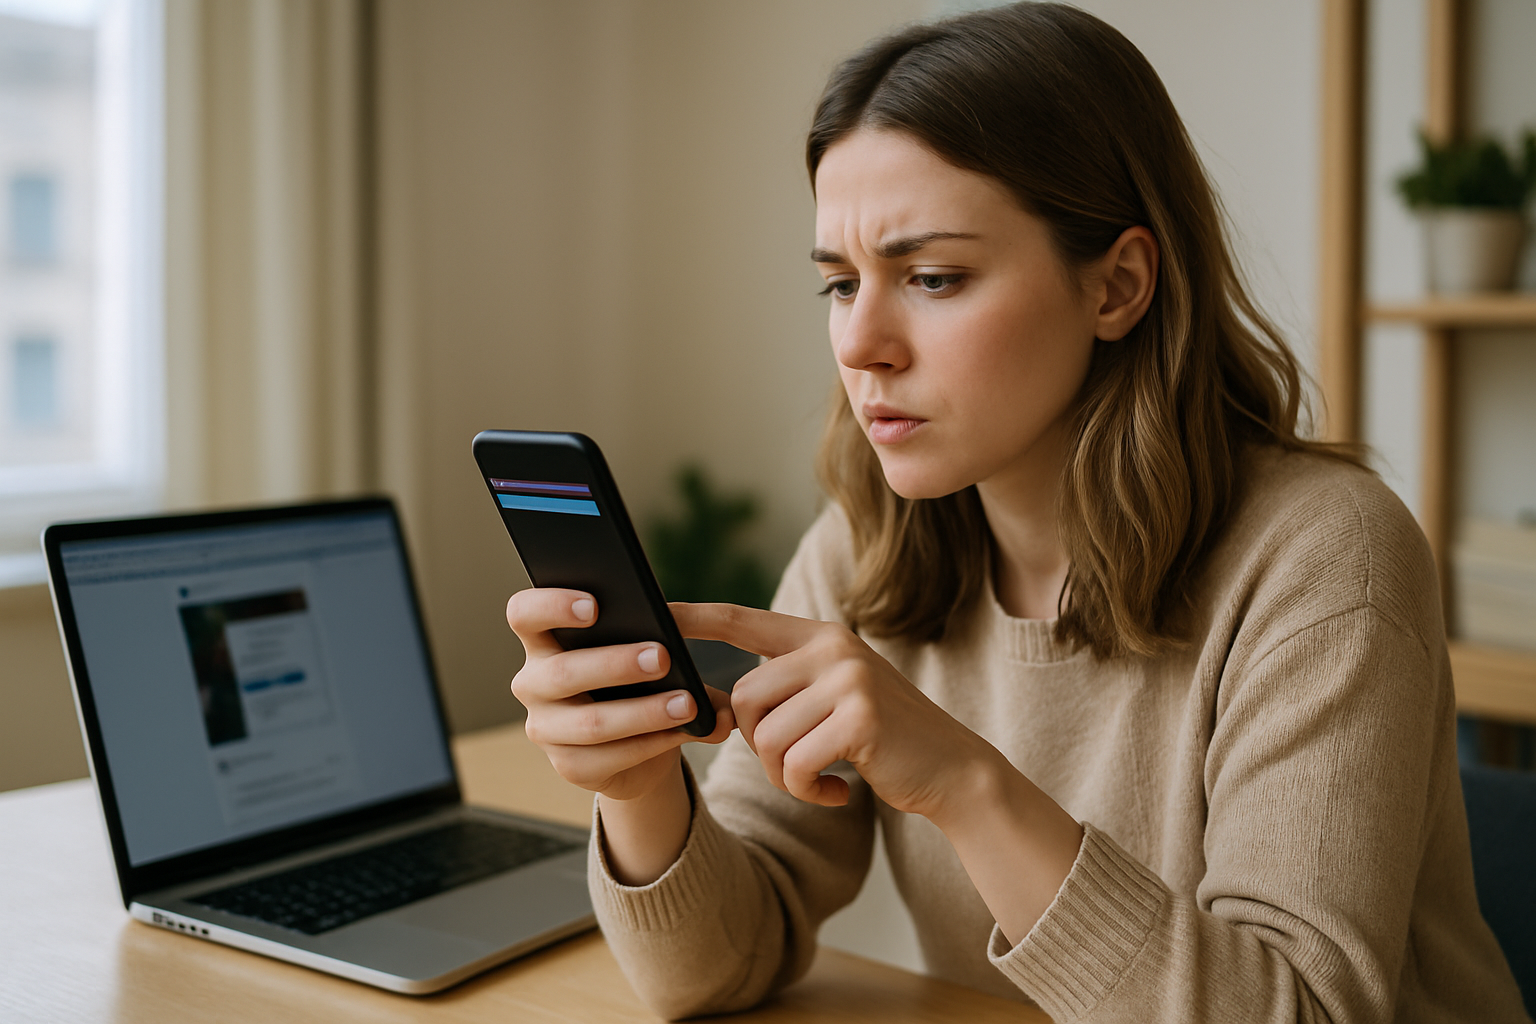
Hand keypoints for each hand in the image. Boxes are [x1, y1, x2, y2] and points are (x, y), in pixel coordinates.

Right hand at [507, 588, 733, 801]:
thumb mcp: (643, 648)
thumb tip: (681, 631)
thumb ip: (660, 635)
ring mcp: (545, 728)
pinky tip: (681, 732)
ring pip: (591, 722)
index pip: (525, 614)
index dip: (551, 606)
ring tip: (687, 703)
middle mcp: (533, 682)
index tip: (595, 606)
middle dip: (616, 664)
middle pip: (562, 672)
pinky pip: (609, 758)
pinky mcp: (568, 765)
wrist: (641, 740)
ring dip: (644, 713)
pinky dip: (651, 744)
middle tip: (662, 658)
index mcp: (543, 640)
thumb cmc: (637, 678)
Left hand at [673, 603, 1000, 821]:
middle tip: (795, 766)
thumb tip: (720, 708)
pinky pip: (793, 763)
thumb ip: (785, 690)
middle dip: (758, 745)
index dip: (697, 617)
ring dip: (783, 773)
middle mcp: (832, 647)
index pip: (745, 620)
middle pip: (746, 698)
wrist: (952, 769)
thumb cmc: (883, 739)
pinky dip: (806, 790)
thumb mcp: (834, 700)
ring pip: (765, 736)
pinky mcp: (859, 717)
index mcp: (820, 637)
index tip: (658, 612)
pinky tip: (836, 792)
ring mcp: (848, 678)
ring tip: (818, 776)